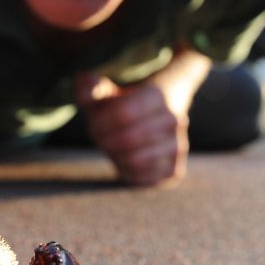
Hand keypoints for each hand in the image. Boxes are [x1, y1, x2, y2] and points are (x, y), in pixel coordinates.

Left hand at [74, 48, 210, 186]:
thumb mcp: (102, 91)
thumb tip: (87, 91)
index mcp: (158, 96)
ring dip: (115, 156)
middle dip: (105, 140)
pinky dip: (126, 170)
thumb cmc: (119, 105)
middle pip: (128, 139)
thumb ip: (88, 87)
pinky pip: (144, 177)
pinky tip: (125, 158)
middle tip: (99, 137)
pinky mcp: (174, 170)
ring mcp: (178, 146)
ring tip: (113, 146)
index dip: (100, 121)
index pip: (123, 113)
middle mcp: (175, 120)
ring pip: (137, 160)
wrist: (152, 117)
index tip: (94, 121)